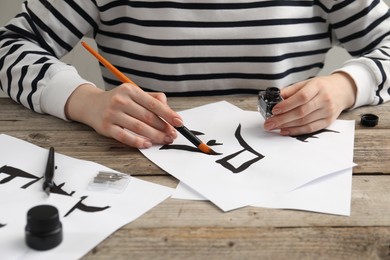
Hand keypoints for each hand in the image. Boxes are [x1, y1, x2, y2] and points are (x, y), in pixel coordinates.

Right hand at [65, 83, 182, 147]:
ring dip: (155, 136)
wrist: (91, 104)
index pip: (153, 104)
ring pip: (138, 127)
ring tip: (165, 140)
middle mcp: (120, 100)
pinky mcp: (106, 127)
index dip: (168, 114)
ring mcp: (112, 114)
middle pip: (147, 117)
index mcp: (130, 90)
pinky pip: (125, 136)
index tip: (179, 122)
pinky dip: (137, 142)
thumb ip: (153, 99)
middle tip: (173, 134)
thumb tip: (170, 111)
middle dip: (163, 127)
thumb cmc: (118, 100)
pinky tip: (148, 144)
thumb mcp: (134, 94)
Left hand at [263, 72, 356, 135]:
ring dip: (286, 126)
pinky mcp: (328, 122)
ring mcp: (327, 111)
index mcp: (318, 86)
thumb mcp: (306, 83)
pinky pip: (310, 128)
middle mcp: (324, 99)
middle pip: (301, 112)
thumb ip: (290, 91)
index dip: (287, 105)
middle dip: (282, 119)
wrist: (342, 90)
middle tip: (268, 123)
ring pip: (304, 121)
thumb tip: (275, 98)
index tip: (274, 110)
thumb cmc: (321, 86)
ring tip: (273, 127)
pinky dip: (296, 131)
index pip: (302, 97)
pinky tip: (284, 130)